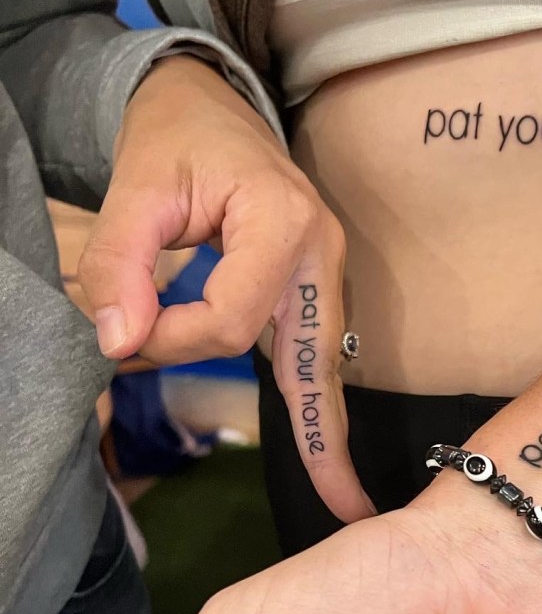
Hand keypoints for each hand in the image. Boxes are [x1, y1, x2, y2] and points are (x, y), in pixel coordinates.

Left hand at [78, 54, 373, 521]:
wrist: (216, 105)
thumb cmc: (177, 136)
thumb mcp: (135, 186)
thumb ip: (121, 265)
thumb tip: (120, 345)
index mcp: (283, 222)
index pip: (233, 320)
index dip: (173, 341)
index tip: (125, 335)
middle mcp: (321, 255)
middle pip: (314, 363)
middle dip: (322, 439)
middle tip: (349, 509)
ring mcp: (328, 274)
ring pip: (327, 367)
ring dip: (325, 431)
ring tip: (345, 495)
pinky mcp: (317, 288)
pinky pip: (317, 355)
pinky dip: (318, 405)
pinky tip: (323, 449)